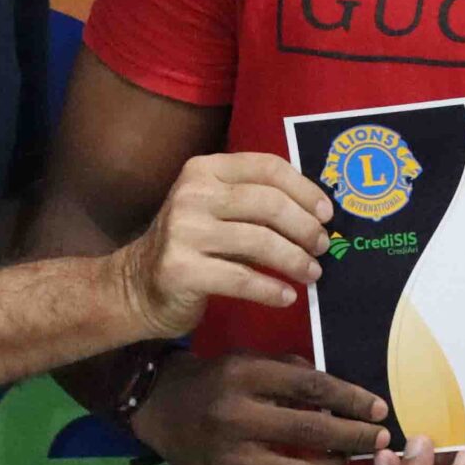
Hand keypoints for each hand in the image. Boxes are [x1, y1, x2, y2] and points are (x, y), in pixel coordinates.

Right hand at [111, 152, 332, 339]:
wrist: (137, 285)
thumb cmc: (192, 244)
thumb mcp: (218, 210)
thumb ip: (257, 203)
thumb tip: (319, 215)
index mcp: (205, 169)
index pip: (268, 167)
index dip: (305, 189)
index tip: (327, 213)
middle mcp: (193, 193)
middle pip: (269, 203)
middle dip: (305, 227)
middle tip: (323, 247)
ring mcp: (183, 231)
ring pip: (260, 241)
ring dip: (295, 260)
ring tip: (312, 273)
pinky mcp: (181, 270)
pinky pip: (241, 279)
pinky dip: (271, 289)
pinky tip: (287, 296)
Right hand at [135, 350, 388, 464]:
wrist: (161, 408)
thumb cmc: (217, 380)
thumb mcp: (251, 360)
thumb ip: (294, 373)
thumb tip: (343, 399)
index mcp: (244, 376)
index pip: (312, 387)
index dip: (351, 399)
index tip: (379, 409)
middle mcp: (234, 418)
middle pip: (311, 431)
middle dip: (355, 437)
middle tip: (380, 438)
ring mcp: (226, 461)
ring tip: (340, 461)